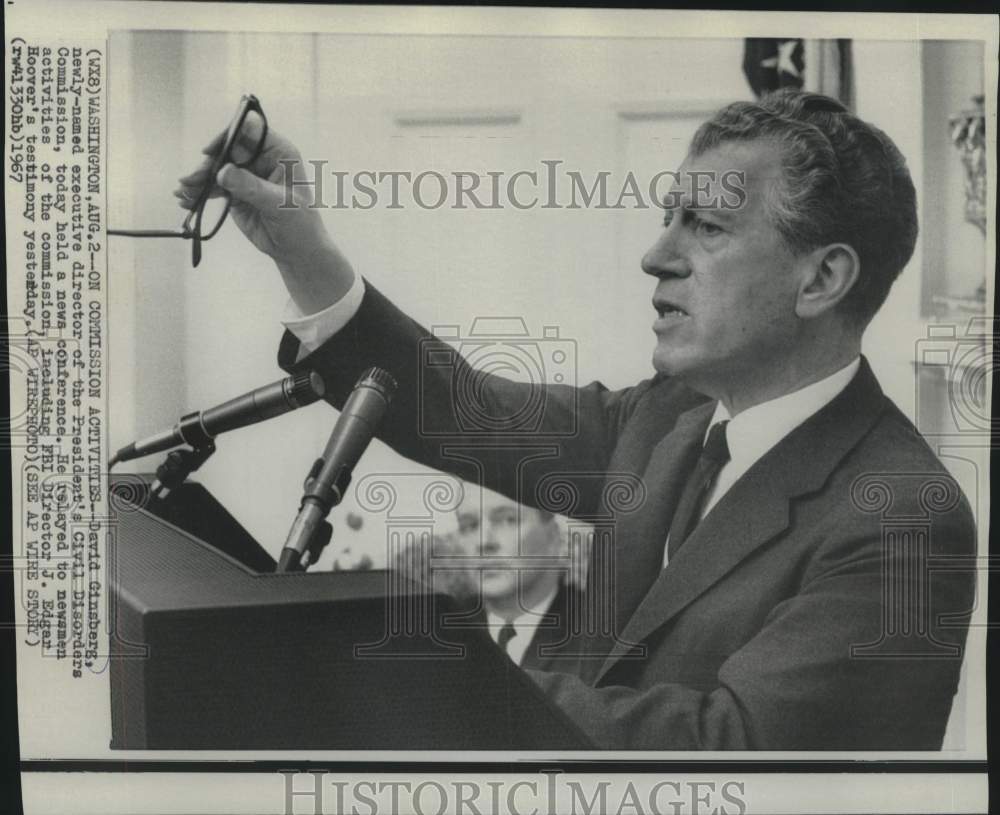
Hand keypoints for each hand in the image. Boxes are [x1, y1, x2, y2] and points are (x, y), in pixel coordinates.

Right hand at [175, 118, 353, 312]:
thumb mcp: (279, 204)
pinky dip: (199, 193)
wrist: (296, 250)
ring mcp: (246, 174)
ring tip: (183, 194)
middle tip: (190, 181)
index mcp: (278, 153)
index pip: (250, 132)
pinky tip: (186, 201)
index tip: (210, 152)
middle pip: (227, 151)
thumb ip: (252, 187)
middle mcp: (261, 159)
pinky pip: (213, 187)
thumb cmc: (299, 224)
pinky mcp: (235, 191)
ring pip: (217, 169)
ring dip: (198, 180)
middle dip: (207, 165)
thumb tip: (223, 172)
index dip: (229, 137)